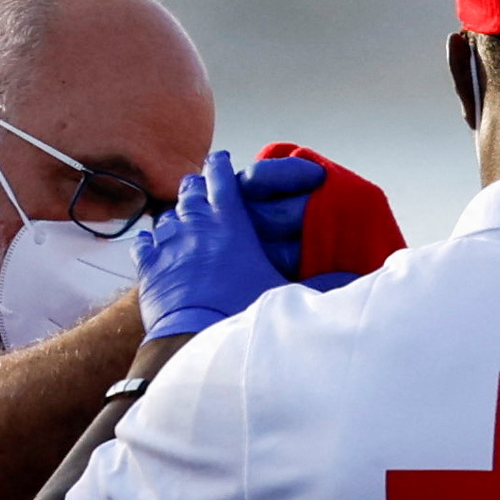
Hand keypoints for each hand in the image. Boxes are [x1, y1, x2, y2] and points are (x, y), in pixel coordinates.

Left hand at [133, 150, 320, 339]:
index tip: (220, 158)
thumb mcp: (286, 296)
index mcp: (230, 223)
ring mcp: (167, 244)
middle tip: (200, 184)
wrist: (194, 341)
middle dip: (197, 186)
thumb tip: (355, 278)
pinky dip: (150, 240)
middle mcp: (195, 225)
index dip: (221, 166)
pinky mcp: (148, 268)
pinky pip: (144, 243)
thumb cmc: (242, 315)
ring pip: (167, 215)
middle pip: (191, 191)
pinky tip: (152, 243)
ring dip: (176, 214)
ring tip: (181, 216)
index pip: (222, 180)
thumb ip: (322, 284)